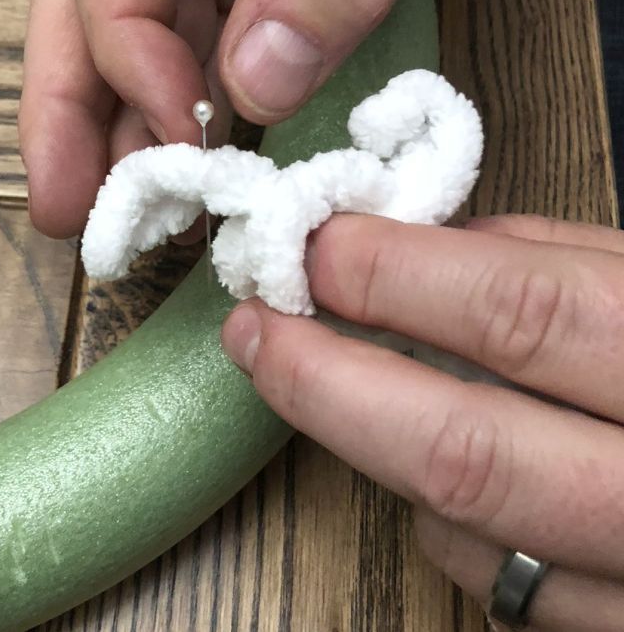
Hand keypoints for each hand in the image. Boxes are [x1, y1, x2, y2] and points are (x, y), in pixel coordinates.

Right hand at [18, 0, 571, 237]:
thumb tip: (255, 87)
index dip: (125, 36)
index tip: (173, 127)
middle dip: (79, 100)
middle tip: (67, 206)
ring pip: (150, 21)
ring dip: (138, 115)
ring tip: (132, 208)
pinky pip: (213, 32)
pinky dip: (203, 99)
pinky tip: (197, 162)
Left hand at [221, 214, 623, 630]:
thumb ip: (575, 257)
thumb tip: (435, 243)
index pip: (522, 311)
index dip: (397, 275)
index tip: (314, 244)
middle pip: (464, 451)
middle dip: (330, 382)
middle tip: (256, 329)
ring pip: (466, 531)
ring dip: (379, 445)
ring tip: (340, 378)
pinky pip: (502, 586)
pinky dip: (445, 514)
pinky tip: (444, 467)